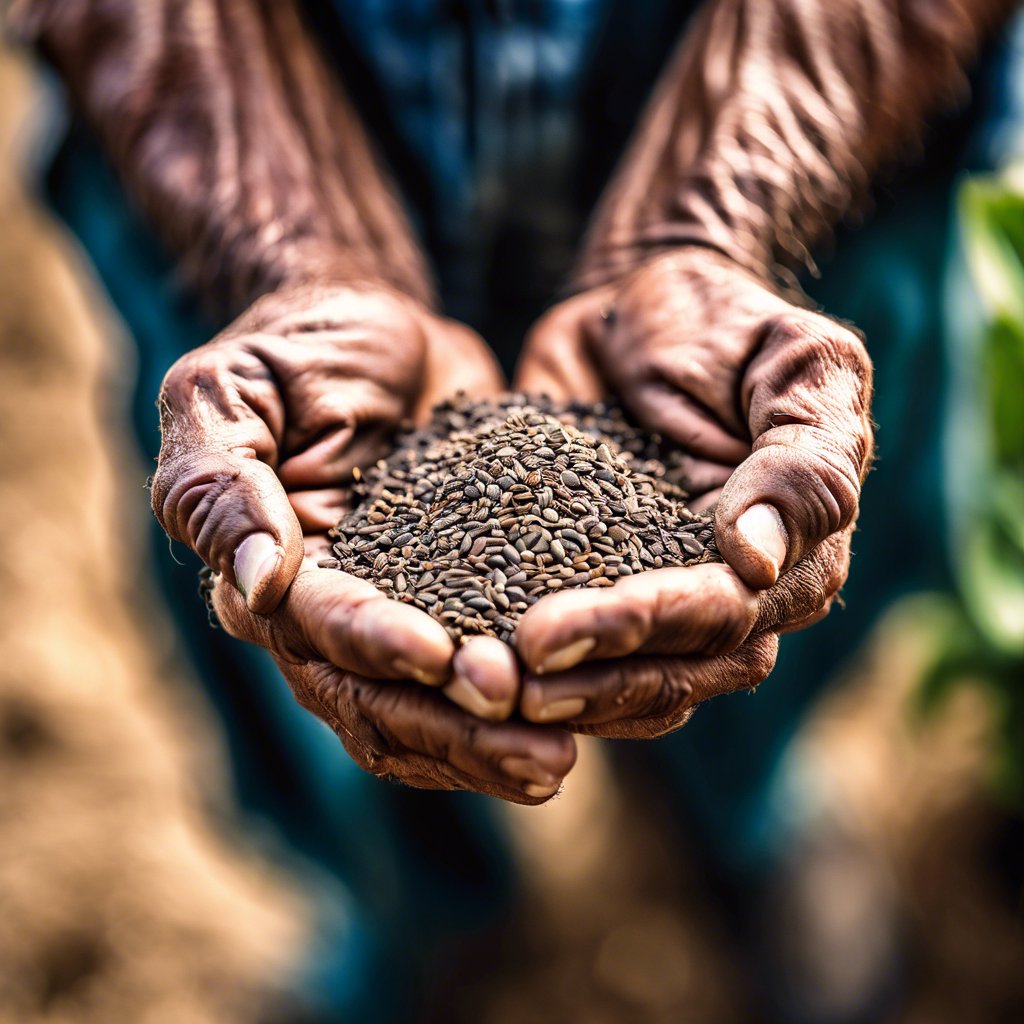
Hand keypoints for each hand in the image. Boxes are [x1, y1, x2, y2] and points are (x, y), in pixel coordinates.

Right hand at [152, 283, 575, 799]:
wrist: (380, 335)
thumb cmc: (298, 349)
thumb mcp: (233, 391)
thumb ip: (222, 483)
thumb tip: (253, 583)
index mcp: (269, 577)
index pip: (318, 630)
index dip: (376, 647)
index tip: (442, 654)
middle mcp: (329, 619)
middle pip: (378, 701)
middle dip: (449, 725)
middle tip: (530, 747)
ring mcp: (399, 620)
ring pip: (430, 713)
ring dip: (488, 744)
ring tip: (558, 762)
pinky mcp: (463, 606)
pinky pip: (486, 673)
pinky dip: (522, 711)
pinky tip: (581, 728)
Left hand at [512, 247, 872, 736]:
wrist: (639, 301)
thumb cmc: (731, 322)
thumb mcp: (797, 364)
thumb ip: (800, 461)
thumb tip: (755, 564)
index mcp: (797, 554)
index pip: (726, 616)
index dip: (643, 628)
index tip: (553, 631)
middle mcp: (732, 594)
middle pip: (675, 670)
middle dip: (592, 678)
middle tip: (508, 677)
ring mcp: (659, 595)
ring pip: (625, 681)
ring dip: (560, 692)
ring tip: (484, 688)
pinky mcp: (593, 584)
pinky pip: (572, 647)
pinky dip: (527, 664)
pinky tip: (467, 666)